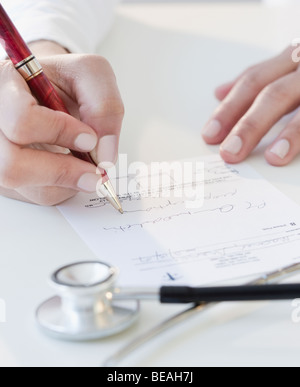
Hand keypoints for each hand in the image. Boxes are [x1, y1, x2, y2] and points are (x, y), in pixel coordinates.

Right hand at [0, 41, 123, 204]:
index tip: (89, 139)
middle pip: (11, 164)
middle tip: (95, 170)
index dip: (59, 133)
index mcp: (6, 86)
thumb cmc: (63, 83)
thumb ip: (104, 105)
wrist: (49, 92)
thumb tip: (105, 153)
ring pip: (24, 185)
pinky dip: (65, 186)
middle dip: (61, 170)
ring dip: (65, 182)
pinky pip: (39, 194)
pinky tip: (73, 168)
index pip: (22, 119)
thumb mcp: (90, 75)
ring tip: (89, 169)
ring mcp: (0, 152)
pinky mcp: (12, 173)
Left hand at [202, 46, 299, 165]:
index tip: (210, 135)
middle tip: (230, 153)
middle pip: (274, 94)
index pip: (252, 82)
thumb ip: (257, 78)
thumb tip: (219, 92)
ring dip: (291, 134)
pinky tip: (294, 152)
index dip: (229, 109)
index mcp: (291, 58)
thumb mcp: (286, 65)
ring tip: (274, 157)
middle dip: (250, 125)